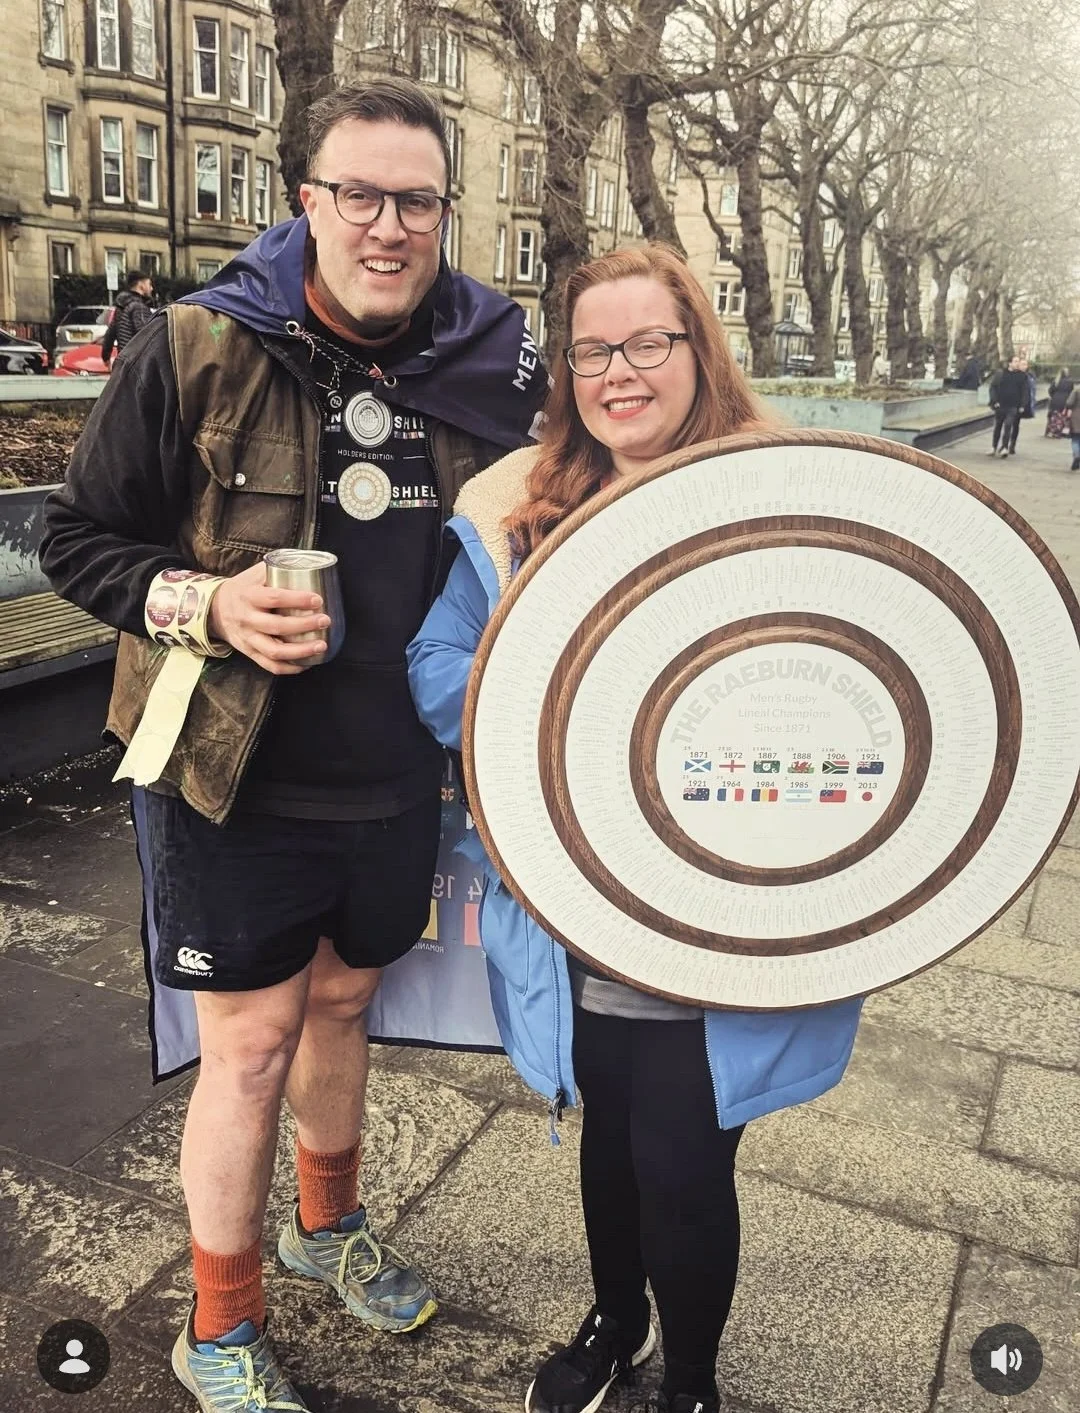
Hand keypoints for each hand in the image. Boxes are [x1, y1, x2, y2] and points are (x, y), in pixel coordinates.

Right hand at [208, 563, 330, 674]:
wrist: (215, 610)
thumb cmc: (243, 589)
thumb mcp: (254, 575)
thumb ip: (276, 570)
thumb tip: (307, 565)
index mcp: (249, 596)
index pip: (274, 598)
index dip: (297, 599)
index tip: (317, 599)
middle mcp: (247, 619)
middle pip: (277, 627)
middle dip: (304, 625)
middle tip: (325, 621)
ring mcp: (248, 639)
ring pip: (274, 651)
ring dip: (300, 651)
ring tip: (321, 646)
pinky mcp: (250, 653)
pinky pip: (270, 665)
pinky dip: (290, 668)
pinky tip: (307, 663)